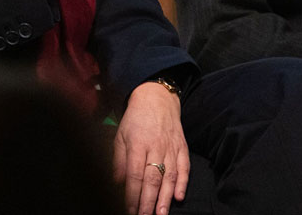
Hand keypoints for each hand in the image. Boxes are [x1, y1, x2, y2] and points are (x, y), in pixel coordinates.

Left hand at [113, 82, 188, 214]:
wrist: (157, 98)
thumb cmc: (135, 119)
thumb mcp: (120, 135)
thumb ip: (119, 160)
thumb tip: (116, 183)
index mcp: (137, 144)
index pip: (134, 174)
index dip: (132, 195)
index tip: (129, 210)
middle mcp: (156, 147)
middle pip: (153, 178)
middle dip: (148, 201)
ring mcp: (171, 147)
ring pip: (170, 176)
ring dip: (166, 197)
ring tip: (161, 213)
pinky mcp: (182, 147)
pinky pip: (185, 167)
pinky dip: (183, 183)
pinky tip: (179, 196)